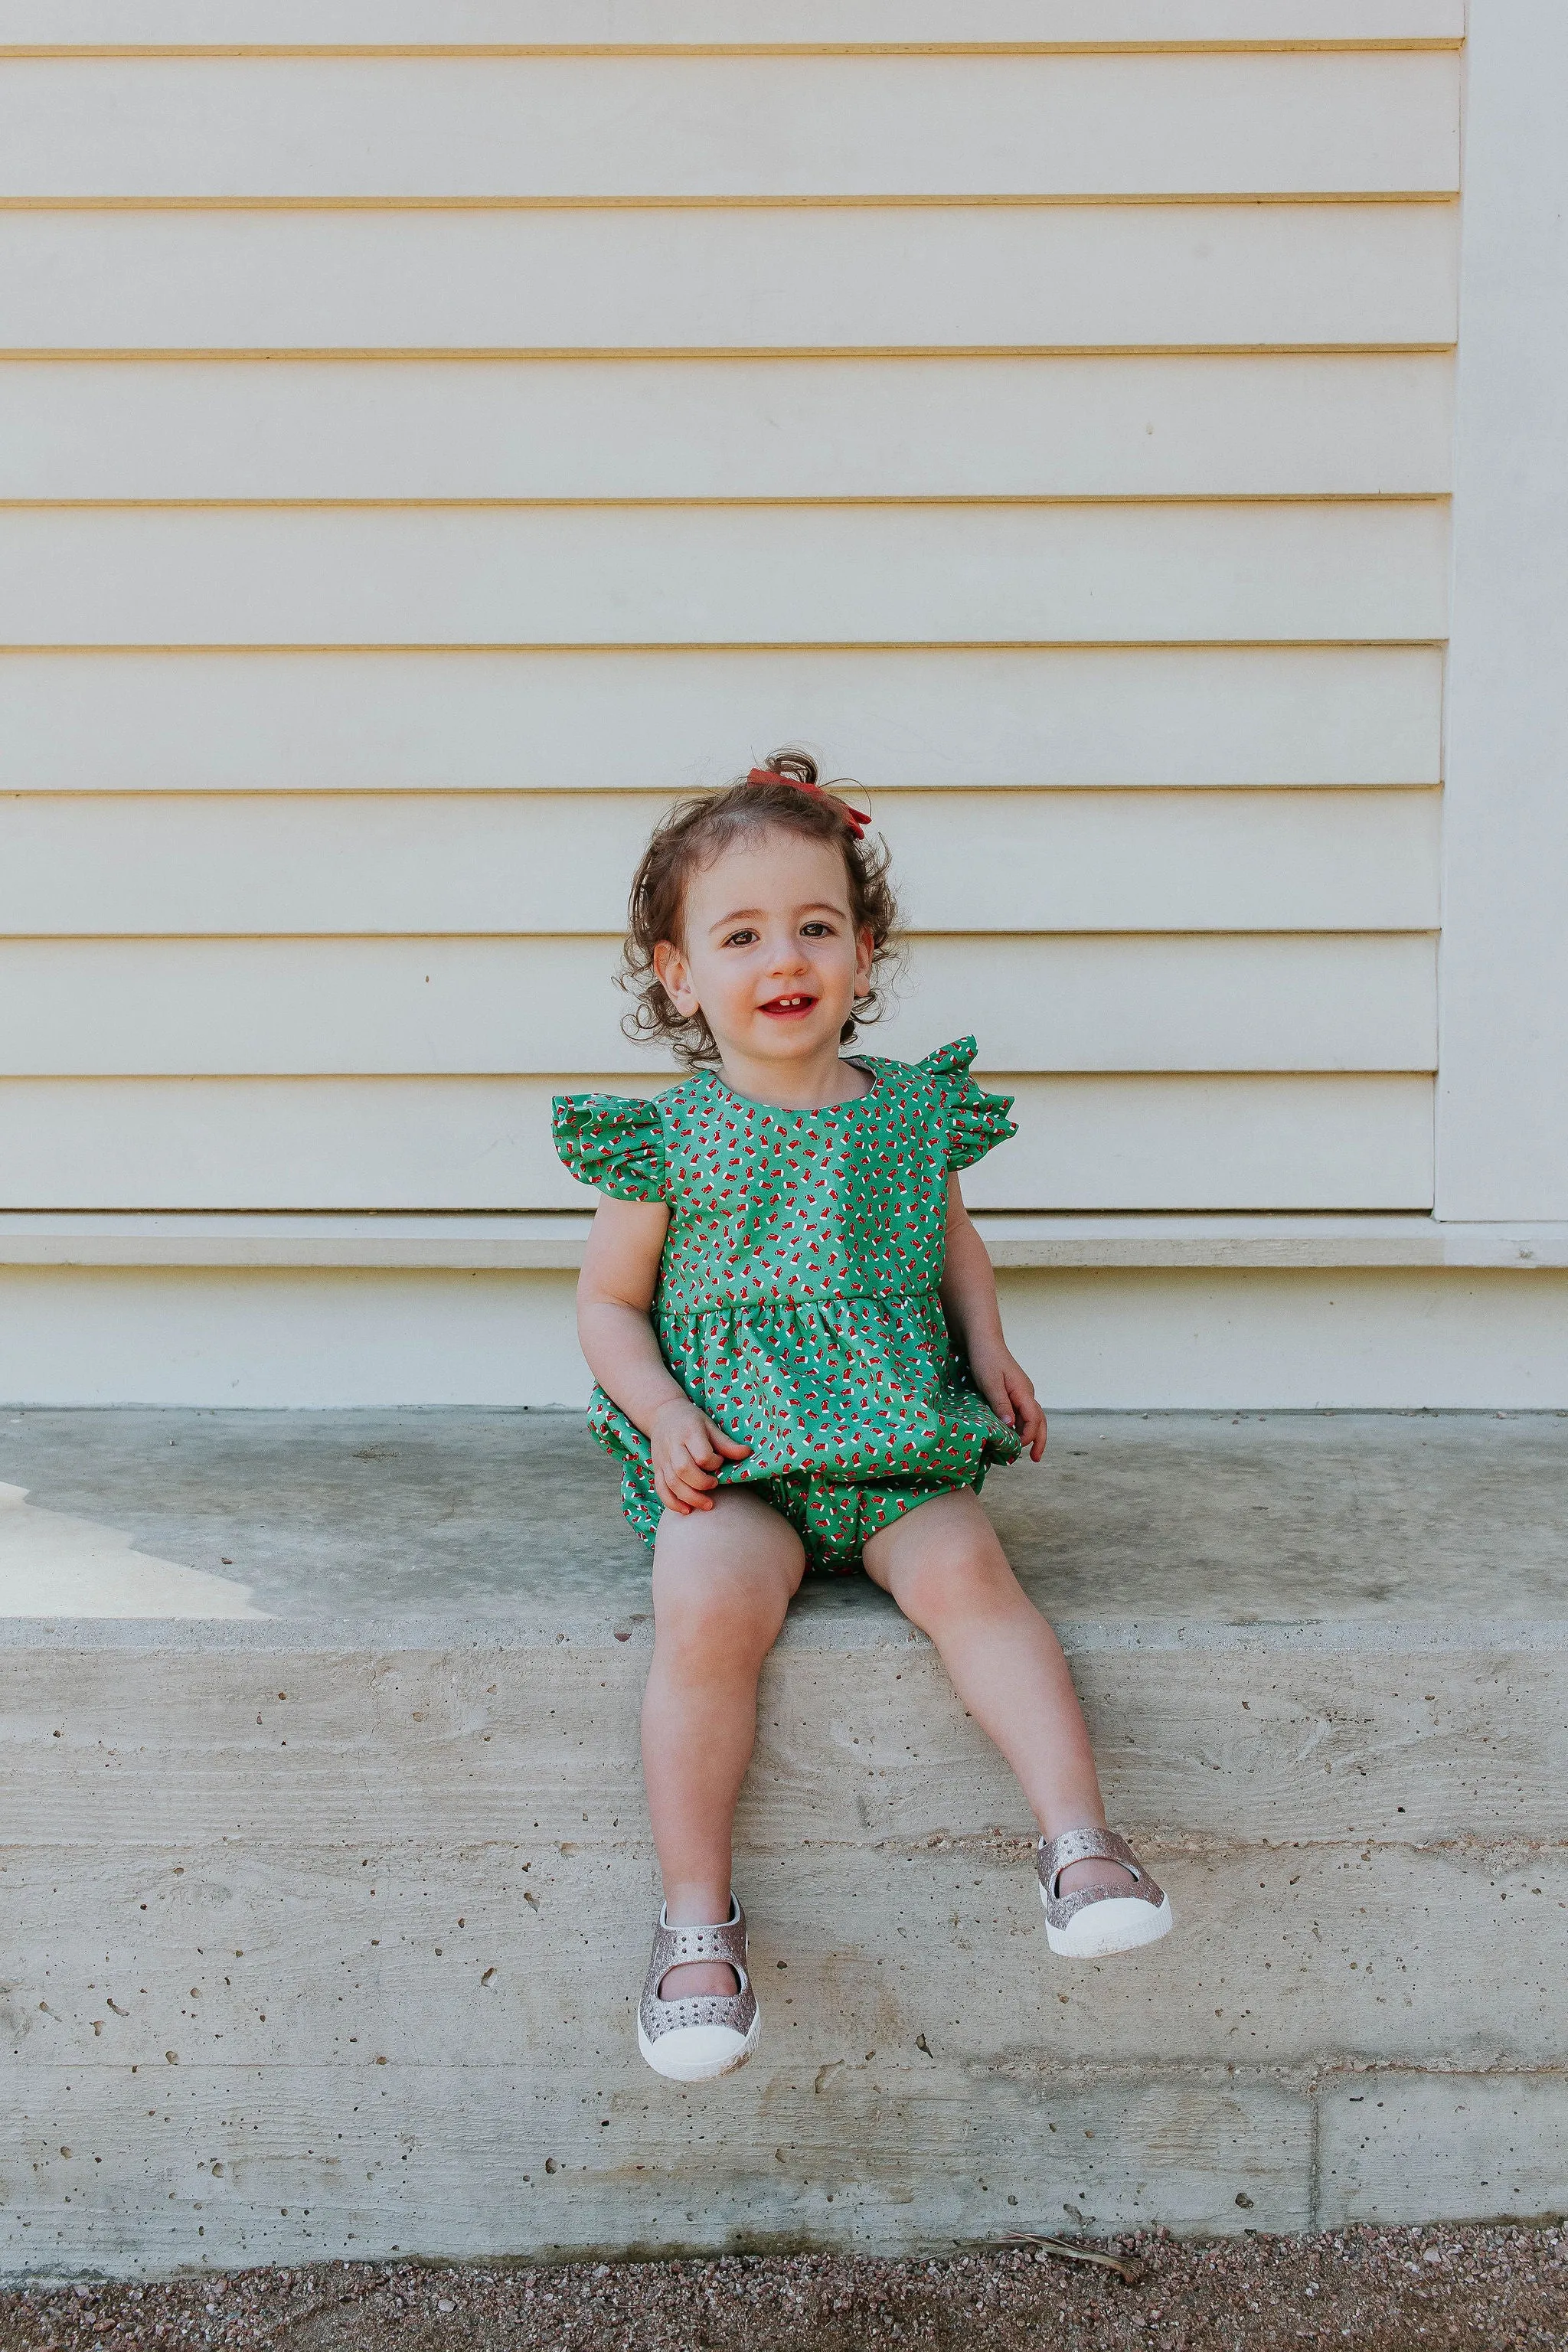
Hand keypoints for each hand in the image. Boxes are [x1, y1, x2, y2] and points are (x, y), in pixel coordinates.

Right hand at [649, 1399, 751, 1513]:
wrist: (662, 1414)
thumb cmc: (690, 1421)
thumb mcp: (709, 1426)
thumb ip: (726, 1443)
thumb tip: (747, 1453)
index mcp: (689, 1433)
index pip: (702, 1455)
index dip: (714, 1463)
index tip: (720, 1462)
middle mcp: (673, 1446)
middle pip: (684, 1470)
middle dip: (702, 1484)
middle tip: (715, 1486)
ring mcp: (662, 1459)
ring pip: (672, 1483)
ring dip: (690, 1498)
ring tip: (707, 1504)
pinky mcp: (656, 1469)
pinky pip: (661, 1489)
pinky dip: (672, 1502)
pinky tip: (687, 1510)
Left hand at [969, 1345, 1047, 1461]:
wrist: (982, 1340)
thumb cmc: (985, 1359)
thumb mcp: (990, 1383)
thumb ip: (1000, 1404)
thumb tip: (1011, 1427)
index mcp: (1023, 1391)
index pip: (1034, 1419)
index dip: (1029, 1435)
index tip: (1017, 1448)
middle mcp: (1026, 1393)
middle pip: (1039, 1420)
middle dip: (1039, 1440)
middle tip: (1036, 1459)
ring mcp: (1020, 1393)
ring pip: (1031, 1418)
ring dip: (1029, 1435)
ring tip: (1023, 1452)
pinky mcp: (1012, 1393)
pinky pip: (1021, 1413)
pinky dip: (1019, 1427)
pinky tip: (1012, 1435)